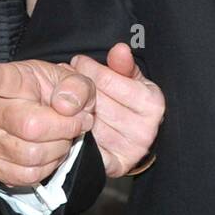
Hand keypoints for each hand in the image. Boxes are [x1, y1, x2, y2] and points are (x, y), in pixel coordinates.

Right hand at [0, 59, 95, 187]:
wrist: (55, 121)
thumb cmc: (61, 97)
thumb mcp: (77, 82)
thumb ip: (77, 88)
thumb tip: (64, 106)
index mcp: (14, 79)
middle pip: (30, 126)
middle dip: (65, 128)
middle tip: (76, 122)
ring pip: (32, 154)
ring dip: (58, 149)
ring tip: (62, 136)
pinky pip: (25, 175)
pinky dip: (47, 168)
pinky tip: (49, 152)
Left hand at [70, 42, 164, 176]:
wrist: (135, 135)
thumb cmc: (130, 100)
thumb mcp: (131, 77)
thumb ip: (123, 64)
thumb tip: (120, 49)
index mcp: (151, 103)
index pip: (106, 80)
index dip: (88, 68)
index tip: (77, 62)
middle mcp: (144, 129)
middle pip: (95, 102)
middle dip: (76, 88)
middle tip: (63, 77)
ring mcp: (130, 150)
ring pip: (88, 123)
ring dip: (71, 109)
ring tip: (64, 98)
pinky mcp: (116, 166)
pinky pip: (87, 148)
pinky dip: (74, 134)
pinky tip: (69, 122)